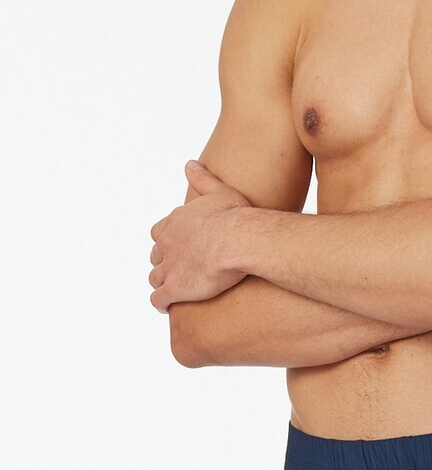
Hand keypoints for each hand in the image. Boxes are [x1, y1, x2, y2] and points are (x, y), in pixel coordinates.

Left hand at [148, 161, 250, 312]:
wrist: (239, 240)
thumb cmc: (235, 216)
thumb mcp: (219, 190)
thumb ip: (202, 178)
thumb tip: (189, 164)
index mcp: (175, 222)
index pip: (159, 233)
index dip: (167, 241)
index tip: (179, 247)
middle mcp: (167, 243)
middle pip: (155, 256)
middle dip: (164, 263)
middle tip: (180, 269)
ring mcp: (169, 267)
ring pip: (154, 278)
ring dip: (162, 283)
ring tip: (175, 290)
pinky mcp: (175, 288)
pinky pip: (158, 300)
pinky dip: (161, 303)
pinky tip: (169, 305)